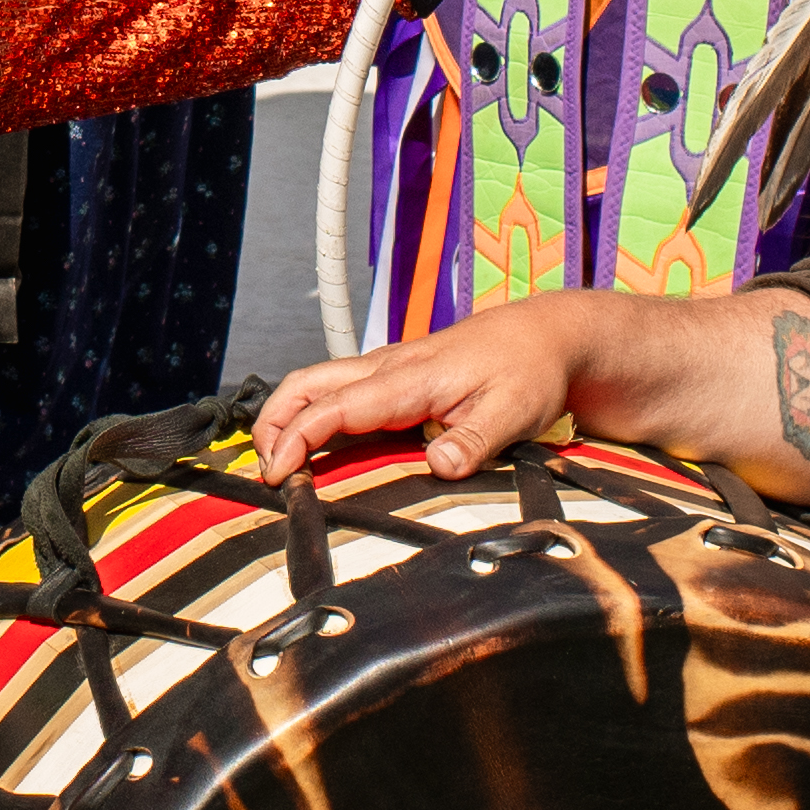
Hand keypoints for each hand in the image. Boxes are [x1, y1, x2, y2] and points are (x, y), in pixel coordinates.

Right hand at [250, 292, 614, 487]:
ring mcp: (390, 368)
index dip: (298, 438)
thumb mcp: (515, 410)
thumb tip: (438, 466)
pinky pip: (339, 387)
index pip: (335, 406)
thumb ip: (475, 440)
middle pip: (308, 383)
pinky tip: (313, 439)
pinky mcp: (397, 375)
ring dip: (287, 414)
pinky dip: (310, 409)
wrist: (546, 335)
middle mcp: (389, 367)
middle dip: (273, 422)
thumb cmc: (530, 370)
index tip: (278, 474)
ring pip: (318, 381)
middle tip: (263, 469)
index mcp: (410, 378)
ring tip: (276, 458)